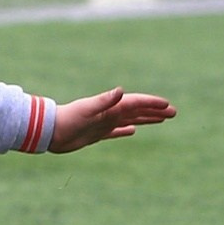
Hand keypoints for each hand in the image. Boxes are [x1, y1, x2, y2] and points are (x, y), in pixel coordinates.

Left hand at [49, 88, 174, 152]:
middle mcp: (109, 113)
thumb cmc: (67, 119)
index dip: (152, 104)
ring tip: (161, 119)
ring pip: (130, 120)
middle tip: (173, 112)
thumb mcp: (87, 109)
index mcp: (109, 107)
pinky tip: (133, 130)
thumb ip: (104, 100)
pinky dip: (125, 130)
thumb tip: (120, 90)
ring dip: (146, 119)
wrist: (49, 131)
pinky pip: (116, 131)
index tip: (168, 106)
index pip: (136, 103)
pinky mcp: (96, 134)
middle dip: (155, 111)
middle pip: (137, 110)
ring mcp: (103, 123)